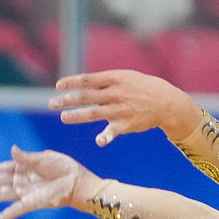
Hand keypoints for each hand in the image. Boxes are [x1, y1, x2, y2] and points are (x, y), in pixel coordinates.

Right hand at [0, 146, 96, 218]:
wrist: (78, 181)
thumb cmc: (64, 168)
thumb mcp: (44, 158)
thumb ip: (26, 157)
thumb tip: (12, 149)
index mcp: (24, 167)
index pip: (2, 170)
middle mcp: (22, 181)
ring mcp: (26, 192)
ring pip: (3, 196)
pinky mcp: (33, 202)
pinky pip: (16, 210)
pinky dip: (5, 216)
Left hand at [50, 69, 201, 145]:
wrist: (166, 102)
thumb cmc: (142, 87)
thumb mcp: (125, 77)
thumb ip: (105, 81)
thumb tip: (83, 84)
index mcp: (114, 79)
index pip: (87, 80)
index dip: (71, 83)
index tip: (58, 86)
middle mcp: (115, 93)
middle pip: (86, 97)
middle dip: (67, 100)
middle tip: (52, 103)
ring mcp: (120, 109)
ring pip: (94, 113)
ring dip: (77, 116)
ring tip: (63, 117)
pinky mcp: (126, 124)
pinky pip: (113, 131)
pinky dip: (106, 137)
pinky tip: (99, 141)